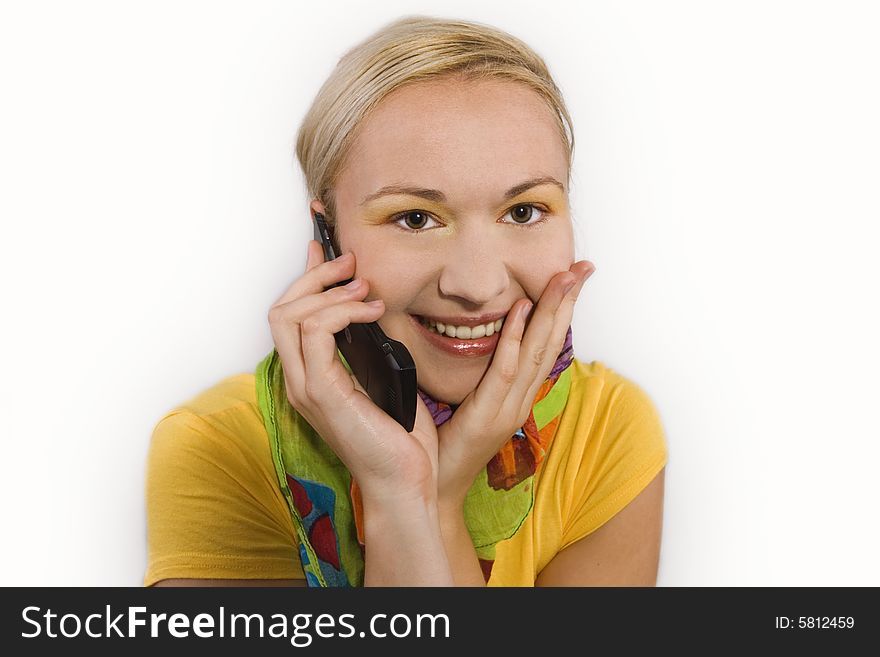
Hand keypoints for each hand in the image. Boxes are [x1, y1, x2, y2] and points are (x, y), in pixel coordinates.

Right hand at [267, 239, 440, 503]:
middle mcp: (299, 380)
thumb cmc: (399, 437)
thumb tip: (374, 307)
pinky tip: (371, 312)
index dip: (305, 279)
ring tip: (365, 290)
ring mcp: (306, 387)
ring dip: (329, 292)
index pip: (290, 317)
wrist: (404, 480)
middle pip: (281, 310)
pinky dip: (342, 312)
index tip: (326, 252)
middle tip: (350, 264)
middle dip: (315, 277)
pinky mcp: (321, 392)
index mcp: (312, 377)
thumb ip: (369, 345)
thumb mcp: (384, 377)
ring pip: (289, 316)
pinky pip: (315, 333)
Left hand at [435, 260, 595, 507]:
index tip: (572, 277)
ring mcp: (510, 408)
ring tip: (564, 277)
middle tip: (584, 267)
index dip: (561, 311)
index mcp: (519, 395)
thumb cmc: (448, 445)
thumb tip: (477, 336)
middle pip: (552, 343)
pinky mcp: (489, 415)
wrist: (437, 488)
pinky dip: (515, 338)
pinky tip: (522, 310)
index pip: (546, 346)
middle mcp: (522, 399)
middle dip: (568, 302)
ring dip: (551, 311)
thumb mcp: (471, 402)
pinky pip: (505, 370)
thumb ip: (482, 373)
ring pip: (537, 351)